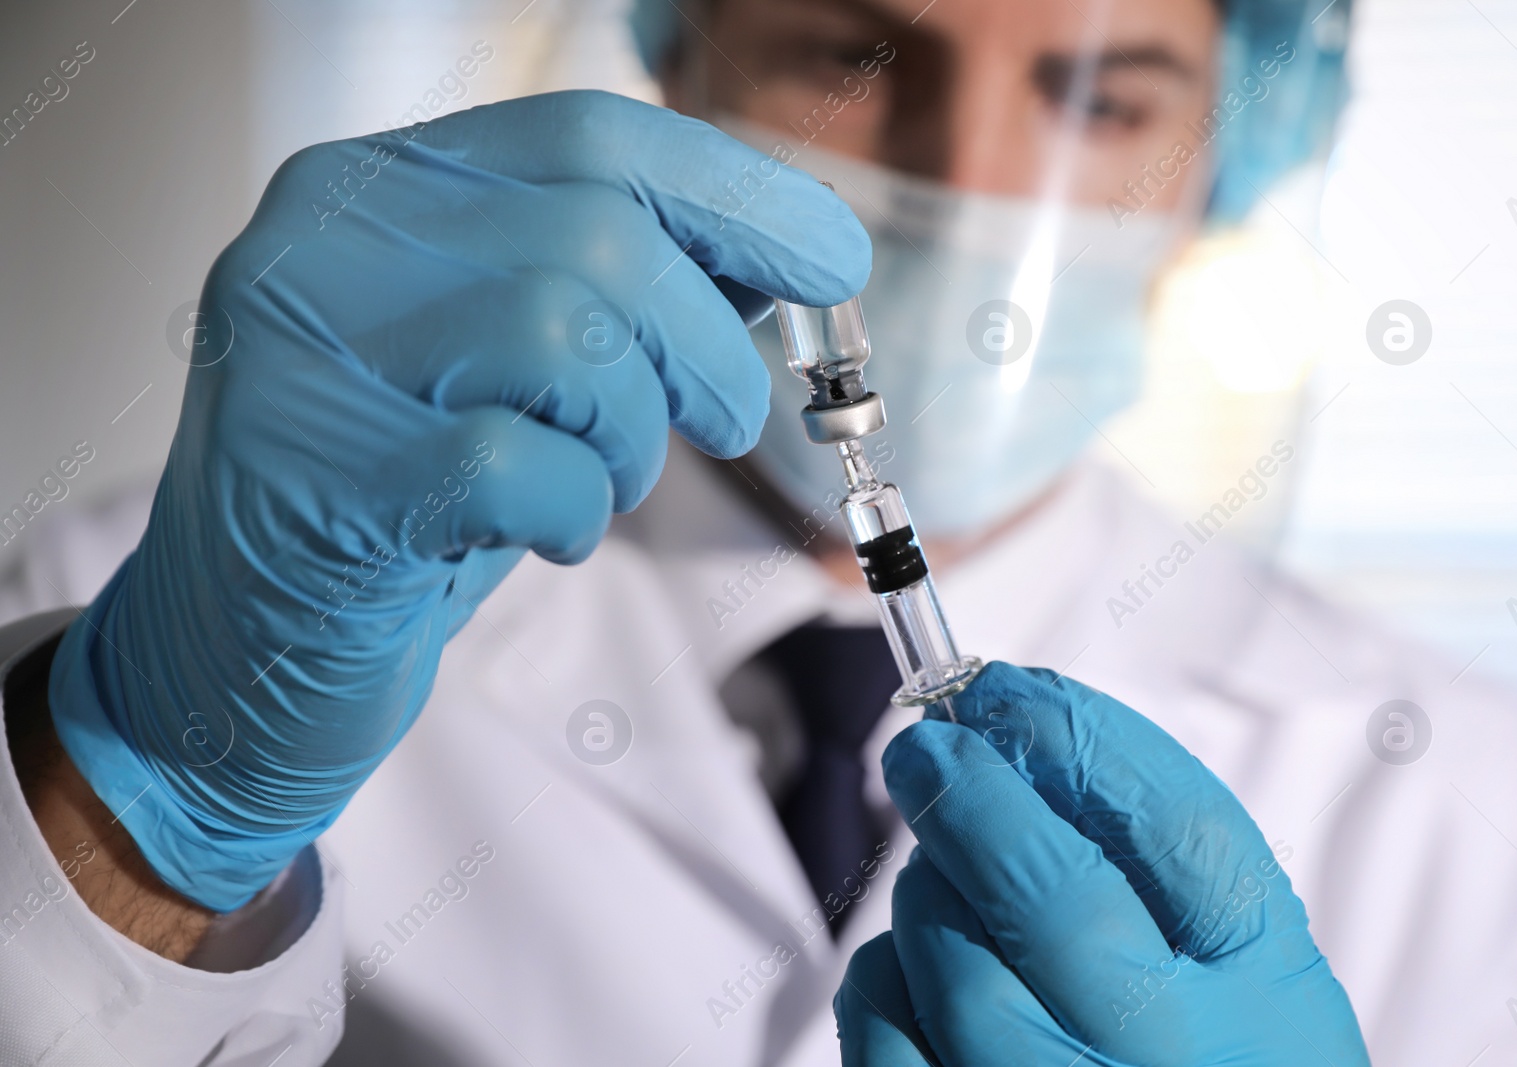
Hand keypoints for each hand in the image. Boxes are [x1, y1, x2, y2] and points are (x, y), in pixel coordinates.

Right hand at [47, 90, 868, 911]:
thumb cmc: (396, 505)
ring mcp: (304, 356)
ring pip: (567, 337)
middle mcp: (325, 243)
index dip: (736, 197)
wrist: (236, 659)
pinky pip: (519, 463)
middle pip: (601, 241)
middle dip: (707, 348)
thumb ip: (618, 299)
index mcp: (381, 191)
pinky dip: (576, 508)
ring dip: (633, 436)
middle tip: (729, 420)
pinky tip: (550, 532)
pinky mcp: (316, 479)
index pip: (590, 138)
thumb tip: (775, 266)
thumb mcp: (511, 375)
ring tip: (602, 485)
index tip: (831, 261)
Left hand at [835, 663, 1369, 1065]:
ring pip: (958, 969)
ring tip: (946, 874)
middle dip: (974, 798)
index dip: (1073, 736)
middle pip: (1055, 900)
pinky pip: (891, 1036)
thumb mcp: (1248, 968)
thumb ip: (1160, 862)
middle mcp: (1171, 1059)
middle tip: (927, 746)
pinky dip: (886, 977)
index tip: (1008, 690)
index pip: (1174, 828)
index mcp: (1266, 995)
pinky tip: (915, 963)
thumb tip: (1015, 734)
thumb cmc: (1214, 1059)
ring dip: (932, 892)